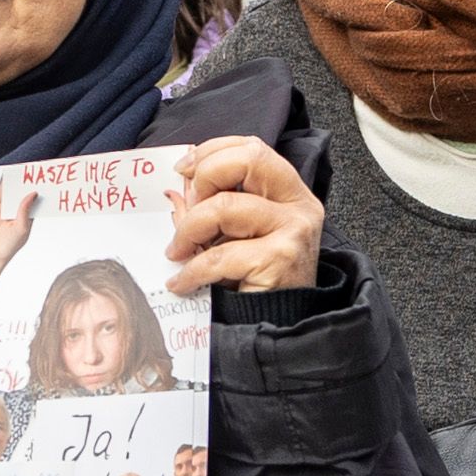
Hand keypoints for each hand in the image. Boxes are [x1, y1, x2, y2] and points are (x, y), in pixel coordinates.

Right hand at [0, 177, 38, 293]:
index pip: (37, 201)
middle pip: (25, 193)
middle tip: (36, 169)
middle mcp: (19, 212)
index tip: (48, 180)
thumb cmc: (7, 247)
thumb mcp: (20, 229)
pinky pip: (0, 193)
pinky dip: (2, 184)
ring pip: (13, 191)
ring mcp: (7, 209)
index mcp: (29, 218)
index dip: (42, 191)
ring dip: (16, 181)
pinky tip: (6, 174)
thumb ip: (25, 211)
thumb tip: (33, 194)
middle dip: (30, 183)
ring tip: (22, 167)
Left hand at [167, 137, 322, 296]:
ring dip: (188, 230)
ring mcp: (293, 231)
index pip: (252, 147)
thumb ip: (211, 207)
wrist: (279, 328)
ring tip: (176, 252)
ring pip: (225, 206)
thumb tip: (176, 187)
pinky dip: (191, 270)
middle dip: (205, 177)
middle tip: (185, 208)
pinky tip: (181, 282)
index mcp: (290, 191)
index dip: (212, 151)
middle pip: (247, 159)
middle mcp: (299, 205)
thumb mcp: (234, 235)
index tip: (184, 169)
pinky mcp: (280, 260)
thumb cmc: (256, 279)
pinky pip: (219, 255)